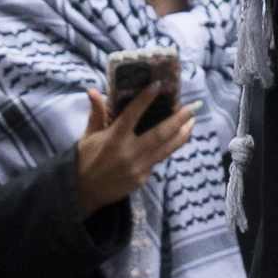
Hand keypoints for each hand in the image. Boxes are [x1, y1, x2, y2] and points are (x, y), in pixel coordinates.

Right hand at [67, 83, 193, 214]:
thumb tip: (93, 90)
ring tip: (192, 122)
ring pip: (167, 149)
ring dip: (182, 134)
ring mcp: (138, 168)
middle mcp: (128, 153)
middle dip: (179, 119)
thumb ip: (96, 113)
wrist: (83, 192)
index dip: (145, 99)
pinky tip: (174, 139)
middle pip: (160, 134)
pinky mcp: (142, 178)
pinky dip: (166, 148)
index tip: (158, 85)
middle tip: (193, 107)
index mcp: (113, 139)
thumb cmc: (84, 160)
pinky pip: (157, 160)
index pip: (132, 115)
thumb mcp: (88, 136)